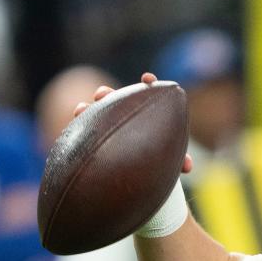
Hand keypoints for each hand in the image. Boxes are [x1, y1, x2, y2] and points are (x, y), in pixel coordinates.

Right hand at [72, 72, 192, 173]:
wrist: (136, 182)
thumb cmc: (157, 166)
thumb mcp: (168, 161)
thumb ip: (177, 161)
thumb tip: (187, 167)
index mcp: (145, 116)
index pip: (147, 94)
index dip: (148, 84)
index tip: (148, 79)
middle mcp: (122, 116)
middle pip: (113, 100)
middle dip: (106, 95)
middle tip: (102, 94)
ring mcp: (104, 126)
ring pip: (93, 113)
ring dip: (87, 110)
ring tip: (81, 110)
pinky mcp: (89, 141)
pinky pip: (80, 132)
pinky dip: (76, 127)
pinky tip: (73, 125)